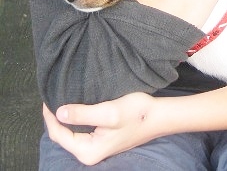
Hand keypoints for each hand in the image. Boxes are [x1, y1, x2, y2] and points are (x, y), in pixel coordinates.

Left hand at [43, 80, 226, 164]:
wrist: (159, 115)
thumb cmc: (136, 113)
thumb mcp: (109, 112)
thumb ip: (83, 113)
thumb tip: (59, 112)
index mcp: (88, 151)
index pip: (59, 134)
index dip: (50, 116)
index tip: (46, 96)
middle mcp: (89, 153)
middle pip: (63, 135)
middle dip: (56, 116)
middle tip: (51, 94)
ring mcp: (97, 146)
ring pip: (72, 131)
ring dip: (66, 115)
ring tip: (61, 96)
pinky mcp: (103, 138)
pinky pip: (82, 128)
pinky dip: (77, 115)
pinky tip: (77, 102)